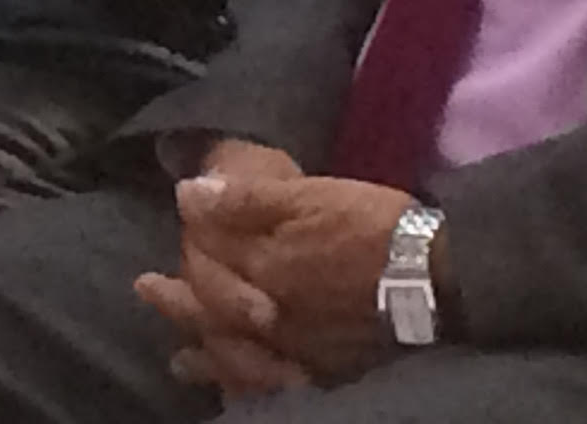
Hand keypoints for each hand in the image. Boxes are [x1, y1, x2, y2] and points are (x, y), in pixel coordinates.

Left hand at [142, 161, 415, 388]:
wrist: (440, 277)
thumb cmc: (373, 227)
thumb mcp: (310, 196)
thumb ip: (246, 200)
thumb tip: (187, 195)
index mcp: (264, 268)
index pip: (208, 260)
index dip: (190, 244)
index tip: (177, 231)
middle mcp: (271, 316)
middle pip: (213, 311)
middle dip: (178, 301)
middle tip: (146, 289)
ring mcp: (298, 348)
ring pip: (238, 355)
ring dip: (204, 353)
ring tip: (180, 358)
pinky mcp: (328, 369)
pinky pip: (275, 387)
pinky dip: (249, 388)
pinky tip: (237, 390)